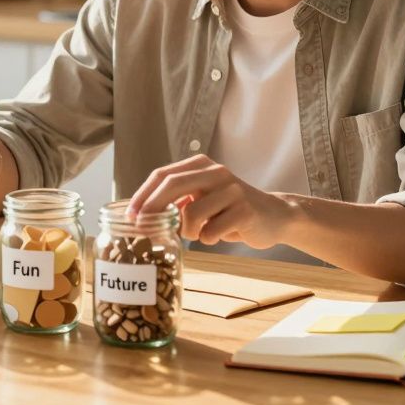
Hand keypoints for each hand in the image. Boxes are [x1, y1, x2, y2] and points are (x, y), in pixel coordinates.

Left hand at [126, 154, 295, 249]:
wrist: (274, 216)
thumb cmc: (230, 210)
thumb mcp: (202, 198)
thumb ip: (177, 201)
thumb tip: (141, 216)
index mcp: (201, 164)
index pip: (162, 175)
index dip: (143, 195)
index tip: (130, 215)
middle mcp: (216, 171)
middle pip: (172, 185)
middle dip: (153, 208)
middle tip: (143, 228)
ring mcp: (232, 189)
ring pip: (191, 214)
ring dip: (189, 232)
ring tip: (201, 233)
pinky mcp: (244, 210)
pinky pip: (210, 232)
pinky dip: (208, 239)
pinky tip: (220, 235)